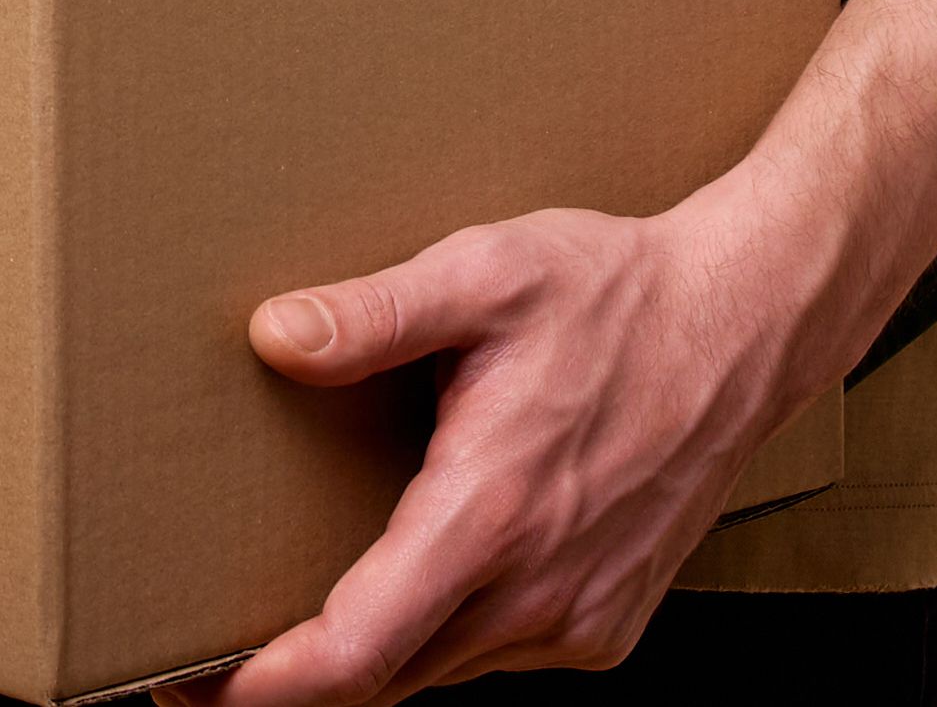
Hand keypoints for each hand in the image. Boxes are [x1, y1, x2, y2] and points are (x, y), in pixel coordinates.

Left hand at [202, 192, 820, 698]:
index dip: (268, 686)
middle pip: (386, 675)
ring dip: (372, 650)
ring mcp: (580, 618)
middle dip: (295, 674)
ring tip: (298, 608)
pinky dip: (442, 634)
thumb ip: (376, 313)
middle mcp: (540, 589)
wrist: (743, 324)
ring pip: (440, 670)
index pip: (359, 649)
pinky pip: (495, 655)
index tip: (192, 688)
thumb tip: (277, 336)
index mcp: (493, 513)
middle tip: (209, 648)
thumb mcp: (487, 271)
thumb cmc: (616, 293)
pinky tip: (417, 574)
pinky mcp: (607, 625)